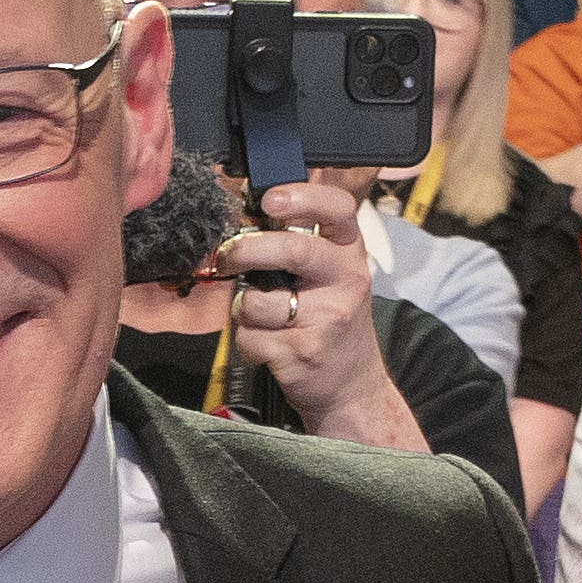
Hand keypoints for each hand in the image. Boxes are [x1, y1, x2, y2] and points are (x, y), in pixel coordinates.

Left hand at [223, 178, 406, 448]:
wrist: (353, 386)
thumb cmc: (331, 320)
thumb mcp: (332, 274)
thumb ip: (300, 243)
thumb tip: (245, 215)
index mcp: (350, 252)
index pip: (338, 208)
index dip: (302, 196)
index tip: (270, 200)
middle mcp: (345, 281)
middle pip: (292, 249)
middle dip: (246, 249)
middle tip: (229, 255)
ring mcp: (326, 319)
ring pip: (257, 299)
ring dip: (243, 308)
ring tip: (261, 316)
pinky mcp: (302, 353)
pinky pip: (249, 336)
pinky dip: (246, 341)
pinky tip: (266, 344)